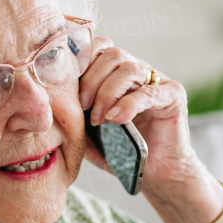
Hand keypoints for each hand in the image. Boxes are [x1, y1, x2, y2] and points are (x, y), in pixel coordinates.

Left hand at [78, 38, 222, 222]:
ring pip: (128, 68)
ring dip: (107, 93)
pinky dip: (128, 104)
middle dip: (91, 80)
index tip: (69, 89)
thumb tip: (49, 103)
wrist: (155, 174)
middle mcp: (137, 71)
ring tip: (99, 119)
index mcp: (116, 73)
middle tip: (83, 108)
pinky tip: (115, 120)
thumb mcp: (88, 134)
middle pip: (111, 54)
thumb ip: (73, 116)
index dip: (81, 61)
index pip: (97, 48)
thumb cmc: (122, 152)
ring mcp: (157, 81)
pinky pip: (149, 92)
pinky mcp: (173, 95)